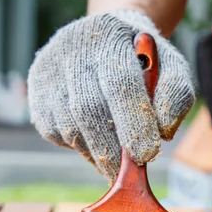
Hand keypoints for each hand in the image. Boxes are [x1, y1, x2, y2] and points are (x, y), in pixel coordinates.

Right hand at [27, 9, 194, 180]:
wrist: (104, 37)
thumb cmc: (142, 60)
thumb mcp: (170, 66)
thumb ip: (176, 95)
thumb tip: (162, 132)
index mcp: (111, 36)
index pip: (120, 83)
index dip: (133, 122)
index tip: (147, 156)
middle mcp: (72, 48)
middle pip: (87, 108)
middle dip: (110, 149)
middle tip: (125, 175)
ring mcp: (48, 70)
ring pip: (67, 125)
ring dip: (93, 151)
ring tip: (113, 159)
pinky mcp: (35, 91)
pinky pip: (53, 131)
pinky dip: (76, 145)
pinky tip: (94, 140)